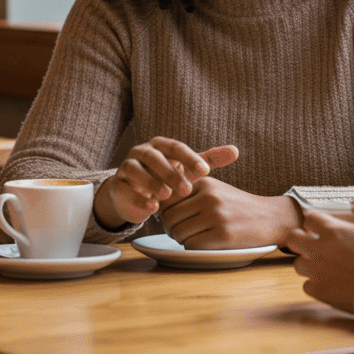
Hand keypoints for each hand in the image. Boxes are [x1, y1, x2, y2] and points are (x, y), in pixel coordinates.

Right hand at [95, 139, 238, 229]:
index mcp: (161, 145)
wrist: (135, 194)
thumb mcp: (188, 169)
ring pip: (137, 170)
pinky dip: (138, 198)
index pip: (176, 147)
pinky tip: (151, 208)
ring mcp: (127, 166)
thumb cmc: (166, 177)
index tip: (206, 171)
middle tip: (186, 189)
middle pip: (155, 158)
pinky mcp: (117, 184)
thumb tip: (236, 151)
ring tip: (166, 196)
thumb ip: (209, 159)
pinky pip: (125, 188)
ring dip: (151, 182)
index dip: (190, 158)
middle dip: (170, 173)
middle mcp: (142, 152)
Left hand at [159, 176, 300, 248]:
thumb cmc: (238, 207)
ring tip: (195, 237)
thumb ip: (191, 193)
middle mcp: (209, 196)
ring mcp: (216, 215)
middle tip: (182, 232)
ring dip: (182, 239)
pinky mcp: (223, 235)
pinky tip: (205, 244)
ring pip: (178, 233)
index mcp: (205, 183)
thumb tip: (158, 205)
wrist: (271, 218)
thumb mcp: (216, 190)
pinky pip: (191, 245)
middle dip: (171, 228)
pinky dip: (193, 248)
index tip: (175, 218)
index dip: (166, 211)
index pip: (167, 198)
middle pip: (169, 218)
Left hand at [286, 207, 353, 313]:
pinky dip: (315, 284)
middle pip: (292, 239)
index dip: (316, 222)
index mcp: (333, 230)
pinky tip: (328, 282)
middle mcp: (320, 249)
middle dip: (300, 238)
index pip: (309, 218)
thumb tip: (353, 202)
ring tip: (323, 265)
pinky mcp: (321, 292)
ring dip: (308, 262)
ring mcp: (318, 272)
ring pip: (298, 264)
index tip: (323, 227)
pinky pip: (307, 286)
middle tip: (313, 243)